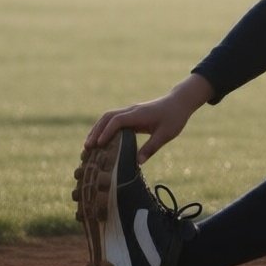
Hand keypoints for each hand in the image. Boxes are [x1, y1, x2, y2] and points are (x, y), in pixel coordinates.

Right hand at [83, 76, 210, 165]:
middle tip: (87, 147)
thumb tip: (138, 163)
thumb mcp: (166, 134)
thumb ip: (152, 147)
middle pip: (108, 117)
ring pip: (108, 117)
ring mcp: (130, 111)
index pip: (117, 120)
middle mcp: (132, 111)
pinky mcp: (131, 115)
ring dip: (97, 129)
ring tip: (88, 145)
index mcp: (139, 114)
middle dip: (96, 131)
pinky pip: (113, 120)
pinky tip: (100, 141)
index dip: (107, 132)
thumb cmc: (174, 117)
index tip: (99, 145)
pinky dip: (104, 128)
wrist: (179, 102)